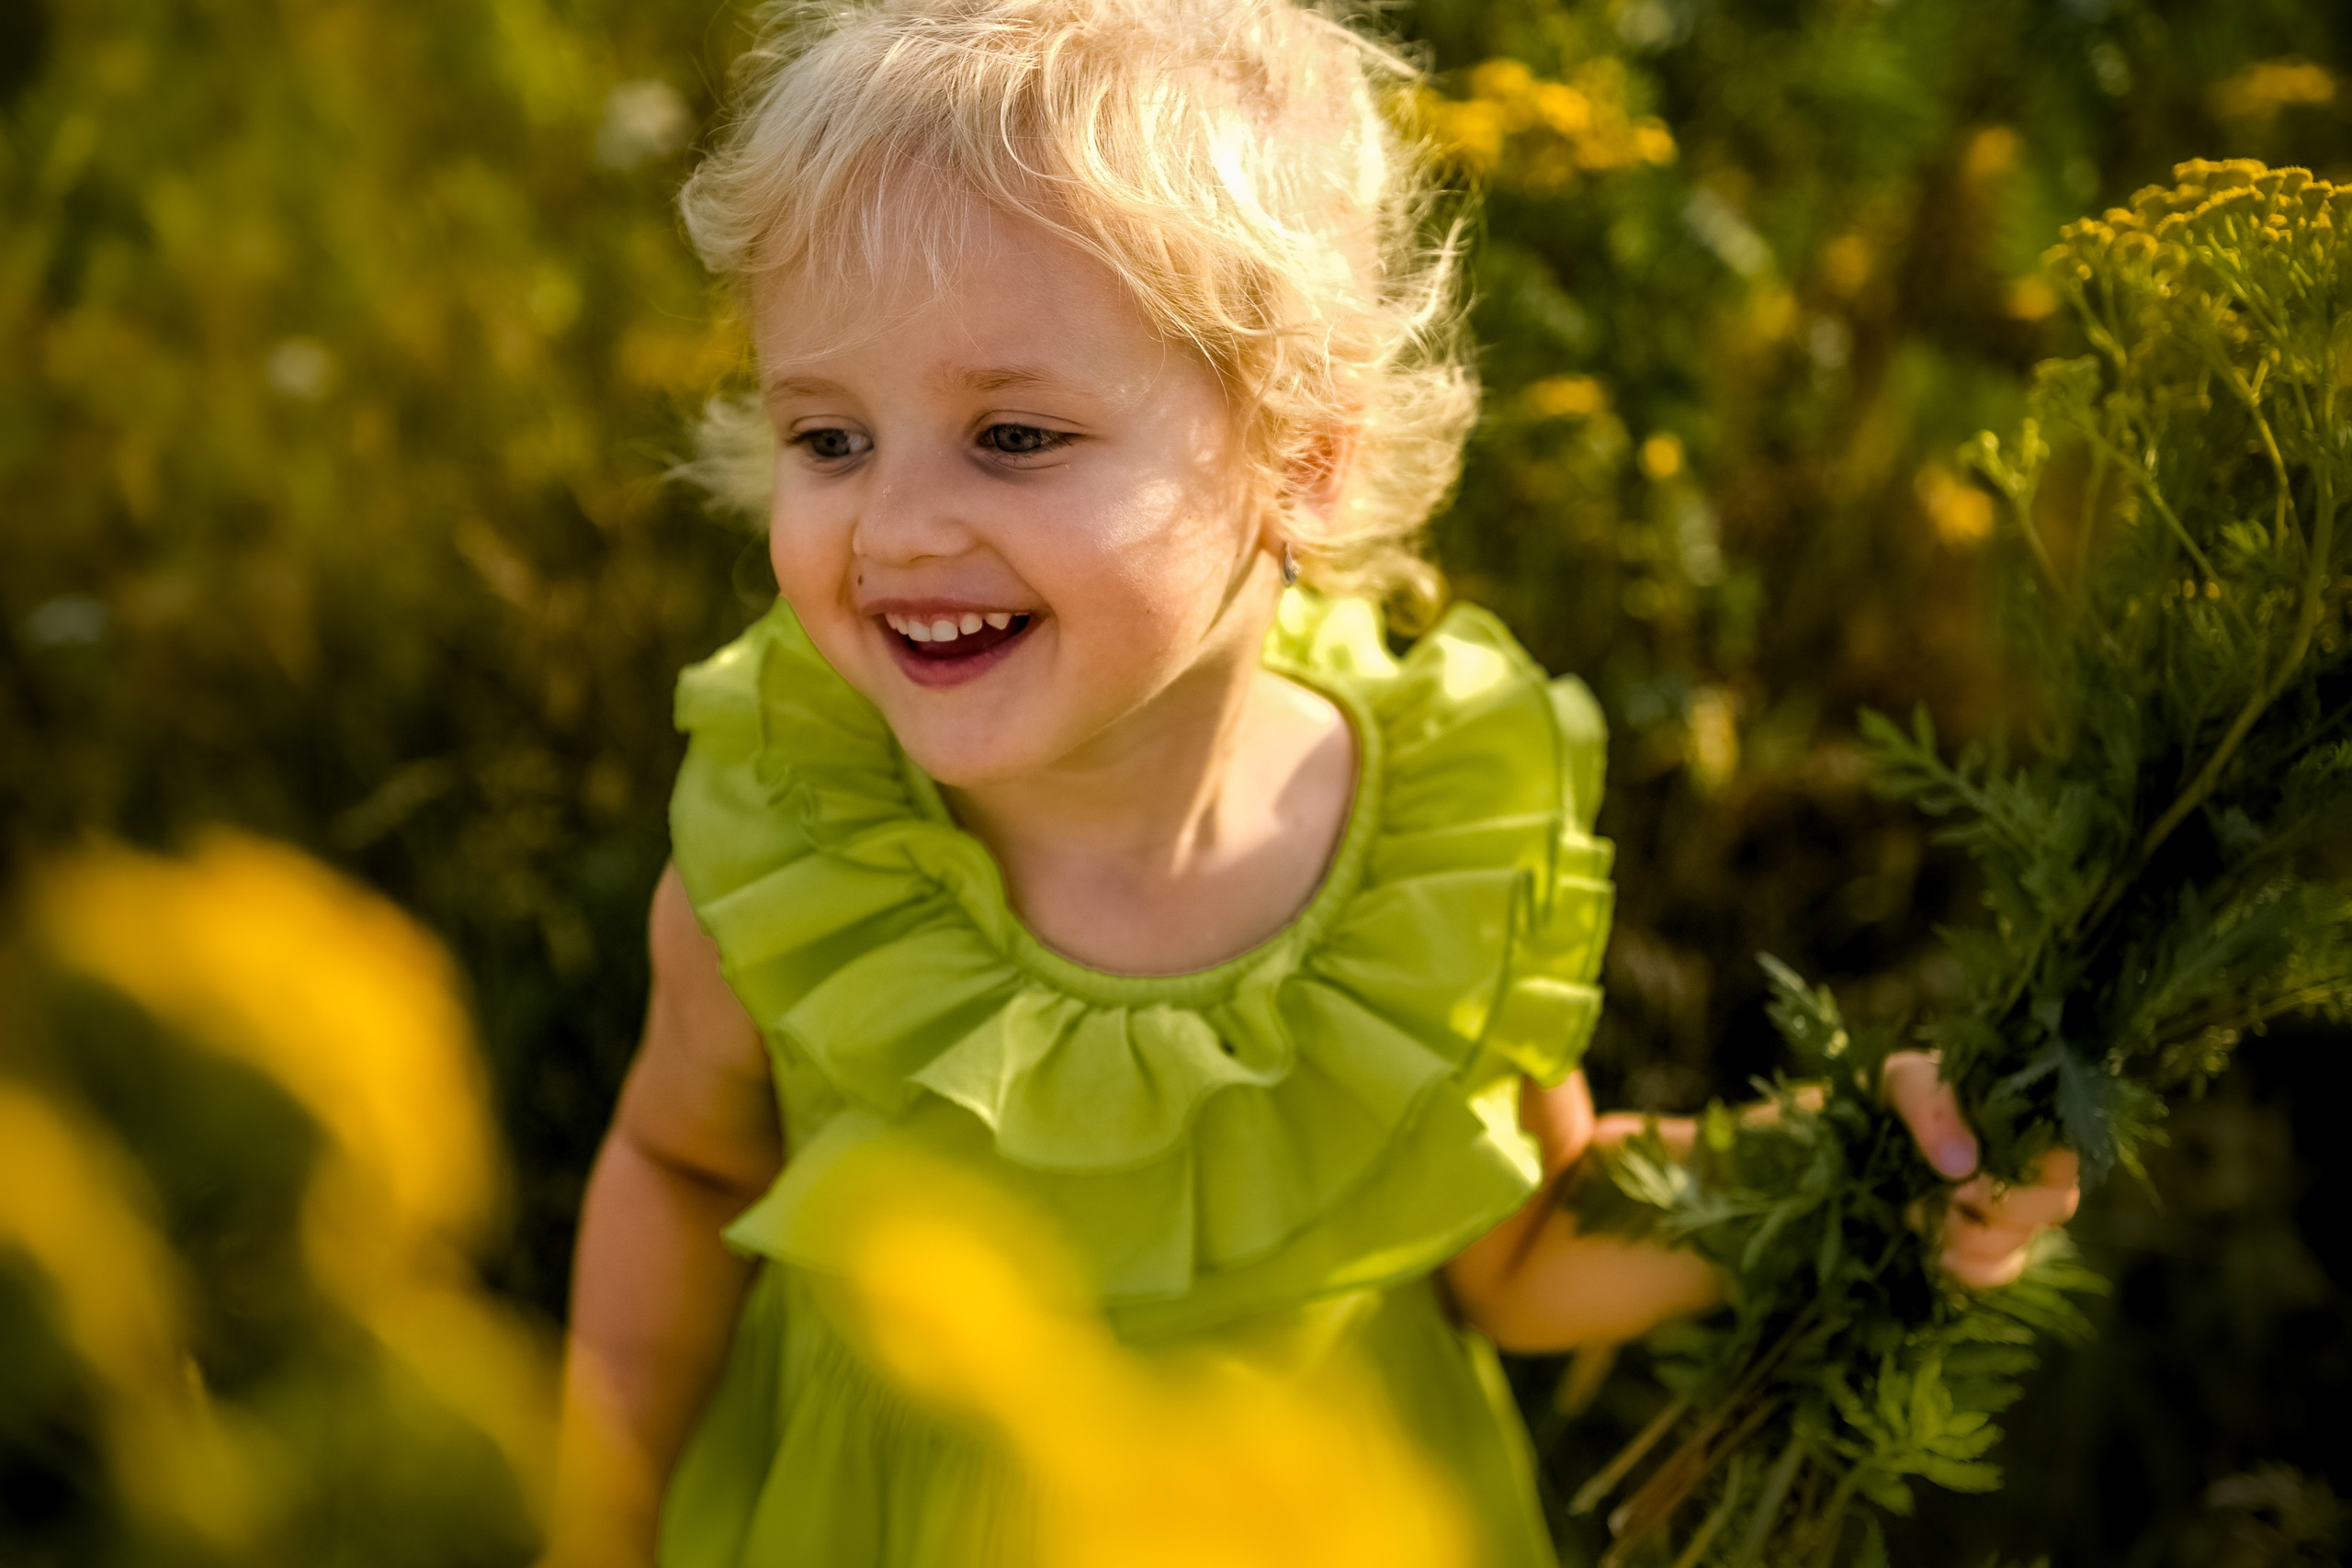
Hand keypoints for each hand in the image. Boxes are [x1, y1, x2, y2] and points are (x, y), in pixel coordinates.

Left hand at [1882, 1050, 2080, 1288]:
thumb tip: (1962, 1165)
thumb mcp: (1906, 1081)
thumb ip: (1933, 1110)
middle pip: (2054, 1205)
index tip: (1965, 1179)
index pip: (2066, 1156)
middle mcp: (2035, 1165)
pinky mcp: (1985, 1241)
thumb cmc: (1899, 1091)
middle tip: (1946, 1194)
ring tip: (1923, 1211)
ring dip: (1972, 1237)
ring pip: (2024, 1240)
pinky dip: (1970, 1268)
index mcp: (2031, 1117)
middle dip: (1995, 1208)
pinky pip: (2000, 1271)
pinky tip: (1938, 1250)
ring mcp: (2013, 1208)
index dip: (2025, 1175)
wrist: (1863, 1119)